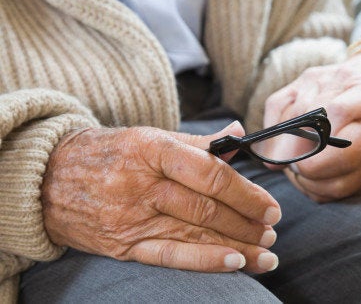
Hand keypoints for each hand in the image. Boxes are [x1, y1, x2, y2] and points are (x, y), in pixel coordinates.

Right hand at [41, 122, 281, 272]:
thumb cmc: (109, 153)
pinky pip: (171, 256)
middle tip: (272, 231)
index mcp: (152, 149)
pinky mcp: (124, 245)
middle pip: (207, 209)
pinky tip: (235, 264)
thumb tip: (240, 135)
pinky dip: (205, 261)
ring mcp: (132, 218)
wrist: (49, 178)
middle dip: (247, 223)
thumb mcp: (150, 136)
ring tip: (266, 253)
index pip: (211, 174)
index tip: (270, 207)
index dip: (247, 193)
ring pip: (195, 235)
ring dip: (237, 247)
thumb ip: (198, 142)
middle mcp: (142, 184)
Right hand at [264, 48, 360, 201]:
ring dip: (281, 140)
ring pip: (289, 109)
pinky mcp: (302, 79)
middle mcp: (338, 78)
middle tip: (296, 173)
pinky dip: (272, 126)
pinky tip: (273, 148)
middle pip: (307, 112)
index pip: (339, 110)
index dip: (322, 138)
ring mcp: (316, 77)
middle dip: (297, 146)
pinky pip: (278, 102)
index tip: (313, 165)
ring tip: (281, 166)